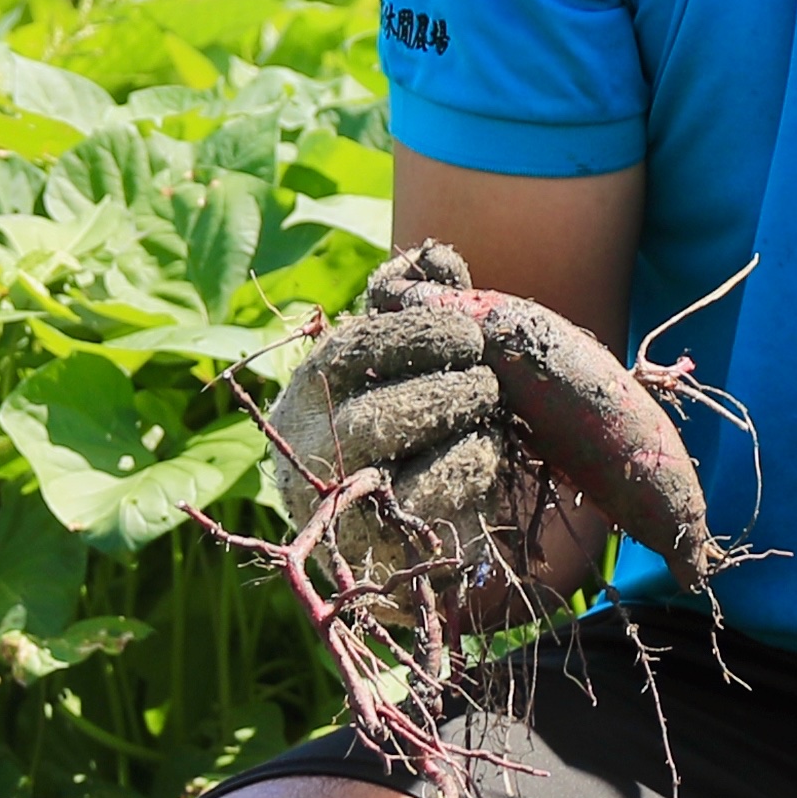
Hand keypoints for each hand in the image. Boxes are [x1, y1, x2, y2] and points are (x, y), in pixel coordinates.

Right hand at [265, 244, 536, 618]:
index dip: (408, 335)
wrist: (429, 532)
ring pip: (383, 452)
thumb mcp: (421, 365)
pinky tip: (486, 451)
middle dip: (439, 388)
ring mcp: (331, 500)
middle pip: (366, 409)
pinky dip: (461, 467)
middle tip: (487, 379)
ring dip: (448, 422)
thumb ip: (426, 307)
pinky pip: (415, 499)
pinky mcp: (370, 543)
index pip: (347, 353)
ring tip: (489, 408)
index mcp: (313, 393)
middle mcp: (307, 445)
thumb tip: (434, 254)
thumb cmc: (424, 429)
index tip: (467, 331)